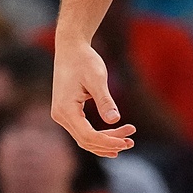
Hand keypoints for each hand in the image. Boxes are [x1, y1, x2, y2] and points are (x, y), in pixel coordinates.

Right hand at [52, 35, 135, 157]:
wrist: (71, 48)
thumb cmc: (84, 60)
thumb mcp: (97, 78)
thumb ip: (105, 100)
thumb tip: (114, 120)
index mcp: (66, 109)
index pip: (88, 136)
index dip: (108, 142)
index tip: (126, 141)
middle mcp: (60, 115)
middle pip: (87, 141)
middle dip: (110, 143)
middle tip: (131, 142)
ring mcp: (62, 115)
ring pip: (84, 139)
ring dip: (105, 143)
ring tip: (128, 141)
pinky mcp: (67, 113)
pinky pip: (83, 132)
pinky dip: (99, 137)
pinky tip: (114, 139)